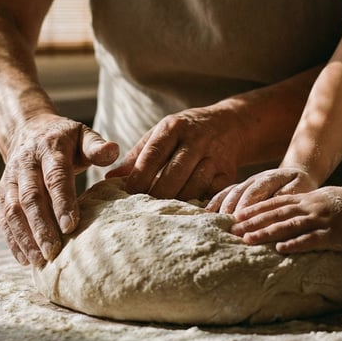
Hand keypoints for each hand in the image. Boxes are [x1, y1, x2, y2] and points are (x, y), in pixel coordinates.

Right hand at [0, 113, 118, 267]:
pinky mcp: (3, 193)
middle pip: (30, 198)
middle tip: (54, 251)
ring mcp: (10, 180)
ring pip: (13, 211)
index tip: (71, 225)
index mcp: (49, 150)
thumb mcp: (82, 134)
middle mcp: (25, 165)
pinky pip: (5, 219)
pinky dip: (13, 240)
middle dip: (41, 226)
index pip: (55, 177)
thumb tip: (113, 151)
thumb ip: (96, 145)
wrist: (28, 130)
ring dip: (25, 237)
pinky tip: (25, 260)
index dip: (62, 201)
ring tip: (40, 260)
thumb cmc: (64, 138)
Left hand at [113, 105, 243, 201]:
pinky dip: (200, 205)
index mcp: (173, 127)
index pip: (153, 155)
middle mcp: (195, 140)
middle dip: (158, 195)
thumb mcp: (162, 133)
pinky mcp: (228, 172)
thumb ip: (137, 155)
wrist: (232, 124)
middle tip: (144, 212)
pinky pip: (213, 193)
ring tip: (163, 216)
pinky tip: (188, 213)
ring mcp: (214, 155)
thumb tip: (110, 178)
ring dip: (178, 202)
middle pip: (174, 173)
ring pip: (194, 185)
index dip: (139, 178)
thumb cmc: (187, 132)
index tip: (127, 196)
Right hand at [206, 167, 317, 214]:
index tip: (239, 218)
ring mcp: (245, 182)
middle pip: (239, 193)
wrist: (294, 176)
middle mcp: (254, 179)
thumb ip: (289, 194)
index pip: (256, 190)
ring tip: (215, 223)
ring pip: (229, 193)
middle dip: (232, 210)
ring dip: (221, 208)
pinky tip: (206, 214)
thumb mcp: (301, 187)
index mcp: (270, 177)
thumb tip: (275, 203)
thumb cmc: (299, 185)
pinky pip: (224, 193)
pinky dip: (214, 203)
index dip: (246, 204)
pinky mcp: (239, 188)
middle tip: (227, 227)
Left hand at [230, 186, 341, 252]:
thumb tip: (291, 212)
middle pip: (276, 214)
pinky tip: (280, 249)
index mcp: (308, 198)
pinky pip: (310, 240)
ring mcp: (321, 220)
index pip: (275, 204)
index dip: (254, 209)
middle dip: (253, 222)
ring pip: (288, 226)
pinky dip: (294, 244)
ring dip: (266, 233)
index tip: (236, 216)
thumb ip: (308, 204)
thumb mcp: (325, 198)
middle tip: (232, 230)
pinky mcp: (333, 234)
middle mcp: (310, 207)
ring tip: (247, 240)